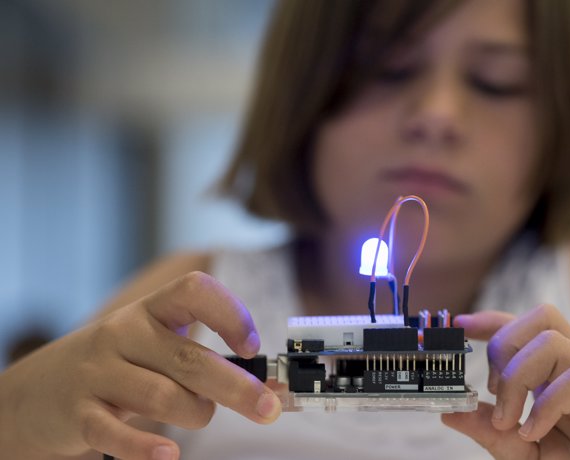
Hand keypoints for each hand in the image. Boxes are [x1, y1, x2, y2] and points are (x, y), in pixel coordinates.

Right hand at [0, 272, 280, 459]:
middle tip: (267, 408)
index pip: (194, 290)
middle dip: (236, 386)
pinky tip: (167, 453)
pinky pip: (114, 433)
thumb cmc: (118, 366)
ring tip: (200, 415)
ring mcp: (98, 372)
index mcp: (150, 311)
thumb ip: (206, 362)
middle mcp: (124, 333)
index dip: (229, 313)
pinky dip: (143, 448)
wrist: (35, 392)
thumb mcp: (156, 350)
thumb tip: (270, 388)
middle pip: (189, 357)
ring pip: (163, 395)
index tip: (251, 347)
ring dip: (196, 413)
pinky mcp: (78, 412)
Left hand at [442, 304, 569, 458]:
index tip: (462, 323)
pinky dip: (546, 404)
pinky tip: (534, 430)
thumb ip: (492, 433)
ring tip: (510, 419)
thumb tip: (452, 413)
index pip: (526, 328)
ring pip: (553, 339)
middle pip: (540, 318)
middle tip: (493, 391)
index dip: (493, 320)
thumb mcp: (524, 454)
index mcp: (555, 377)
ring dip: (518, 376)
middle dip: (504, 346)